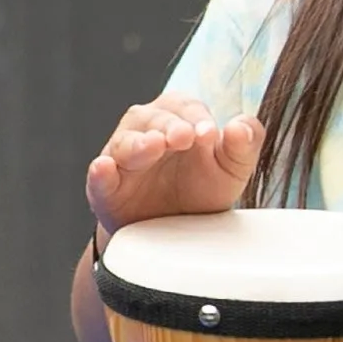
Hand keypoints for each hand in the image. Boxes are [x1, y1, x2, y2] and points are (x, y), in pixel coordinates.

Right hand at [89, 94, 260, 229]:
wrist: (176, 235)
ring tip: (154, 146)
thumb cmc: (201, 190)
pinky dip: (101, 172)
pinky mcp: (105, 187)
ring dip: (139, 143)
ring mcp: (122, 157)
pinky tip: (105, 168)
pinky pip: (99, 176)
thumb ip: (244, 145)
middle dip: (169, 126)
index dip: (196, 117)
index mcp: (176, 117)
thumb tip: (240, 125)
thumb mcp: (231, 169)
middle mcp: (145, 129)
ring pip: (124, 143)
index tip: (210, 135)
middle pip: (152, 118)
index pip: (184, 106)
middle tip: (184, 137)